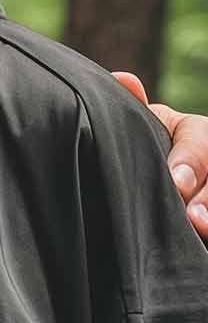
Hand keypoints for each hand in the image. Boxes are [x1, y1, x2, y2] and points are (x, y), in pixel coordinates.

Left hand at [114, 71, 207, 240]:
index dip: (191, 161)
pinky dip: (207, 233)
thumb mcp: (144, 129)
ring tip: (199, 230)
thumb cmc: (143, 149)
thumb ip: (136, 110)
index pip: (201, 139)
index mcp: (196, 132)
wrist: (148, 176)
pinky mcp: (206, 207)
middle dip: (207, 196)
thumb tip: (124, 79)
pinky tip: (201, 243)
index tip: (177, 183)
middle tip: (193, 219)